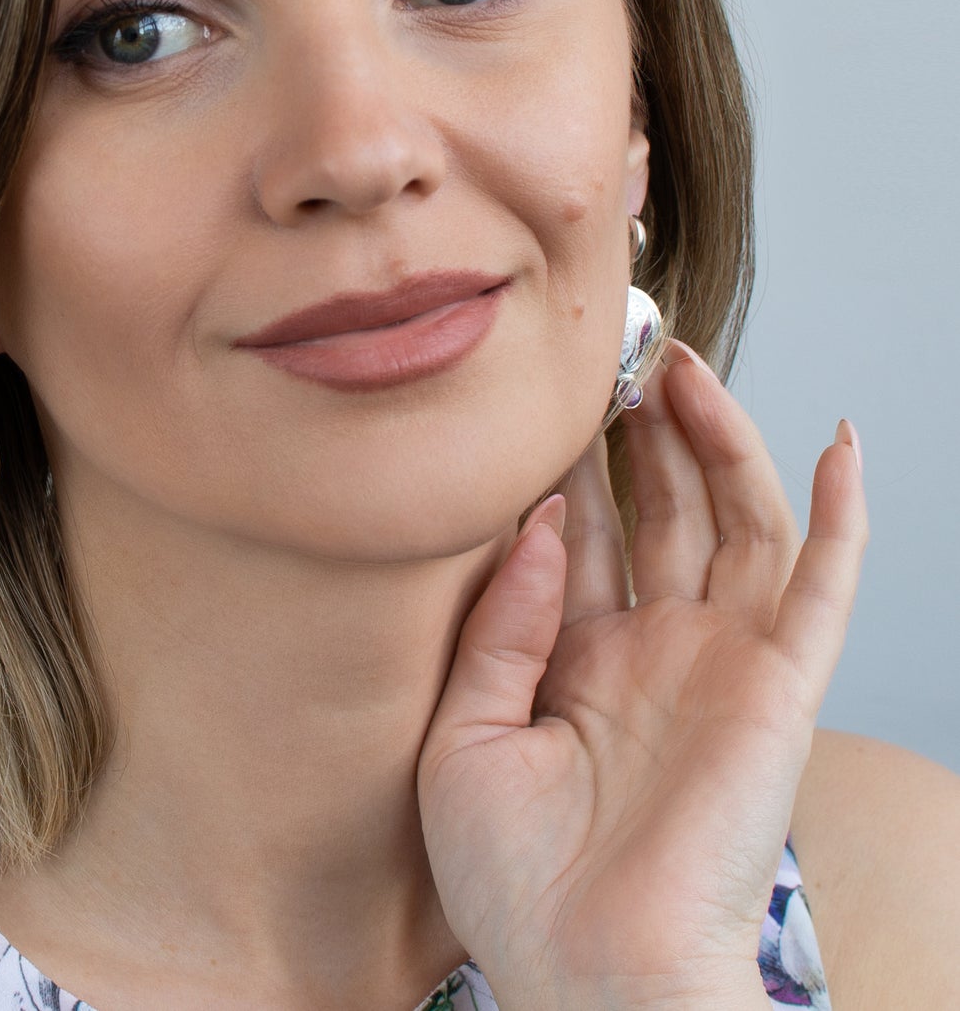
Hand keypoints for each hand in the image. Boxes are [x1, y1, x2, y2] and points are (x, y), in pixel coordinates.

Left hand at [416, 342, 867, 1010]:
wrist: (584, 973)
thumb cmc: (512, 880)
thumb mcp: (464, 734)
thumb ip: (504, 624)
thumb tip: (545, 521)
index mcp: (575, 657)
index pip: (582, 530)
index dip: (571, 460)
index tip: (549, 391)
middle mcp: (651, 647)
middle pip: (660, 508)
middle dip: (643, 430)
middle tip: (622, 356)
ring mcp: (719, 660)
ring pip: (734, 520)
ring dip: (718, 440)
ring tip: (684, 365)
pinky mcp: (779, 686)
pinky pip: (822, 585)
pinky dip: (840, 514)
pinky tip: (841, 442)